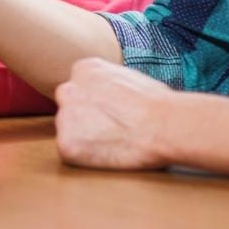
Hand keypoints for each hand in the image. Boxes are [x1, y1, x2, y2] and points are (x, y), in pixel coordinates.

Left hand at [55, 58, 172, 169]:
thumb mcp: (126, 77)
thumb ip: (107, 84)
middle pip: (70, 108)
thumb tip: (107, 94)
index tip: (112, 115)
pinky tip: (109, 153)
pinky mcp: (66, 144)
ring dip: (85, 139)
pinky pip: (71, 152)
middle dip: (85, 120)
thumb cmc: (157, 105)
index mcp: (82, 70)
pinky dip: (86, 158)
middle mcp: (67, 90)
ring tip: (115, 142)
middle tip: (112, 131)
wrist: (164, 125)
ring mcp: (64, 117)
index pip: (79, 90)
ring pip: (69, 131)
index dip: (96, 106)